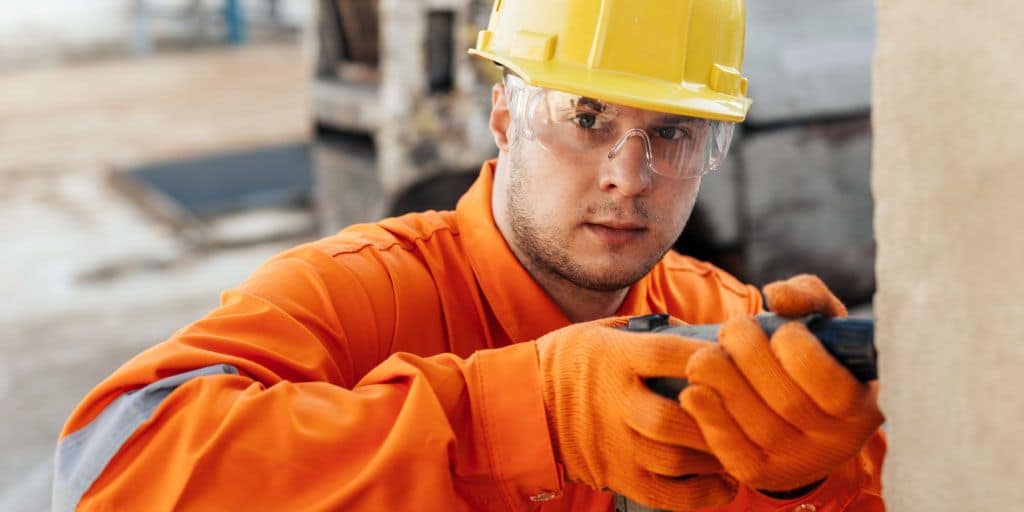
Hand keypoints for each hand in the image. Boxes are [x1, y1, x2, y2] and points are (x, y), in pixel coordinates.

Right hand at [536, 317, 735, 509]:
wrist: (524, 404)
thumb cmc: (572, 362)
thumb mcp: (603, 331)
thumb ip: (652, 332)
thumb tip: (709, 335)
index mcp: (614, 358)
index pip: (668, 354)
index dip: (709, 356)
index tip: (741, 355)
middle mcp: (615, 403)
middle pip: (674, 417)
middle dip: (717, 417)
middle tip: (748, 411)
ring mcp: (614, 444)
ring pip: (674, 459)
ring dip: (715, 456)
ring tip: (740, 445)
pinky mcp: (617, 475)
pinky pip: (666, 495)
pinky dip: (701, 495)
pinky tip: (724, 483)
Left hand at [679, 275, 883, 490]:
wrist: (804, 409)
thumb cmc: (815, 353)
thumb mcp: (824, 321)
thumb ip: (808, 297)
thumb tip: (776, 296)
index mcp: (862, 404)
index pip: (834, 388)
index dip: (801, 354)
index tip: (783, 330)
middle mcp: (836, 441)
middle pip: (788, 403)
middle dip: (751, 357)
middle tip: (733, 329)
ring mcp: (799, 463)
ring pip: (759, 427)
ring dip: (723, 383)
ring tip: (706, 356)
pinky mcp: (763, 473)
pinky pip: (735, 454)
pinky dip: (710, 420)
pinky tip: (693, 392)